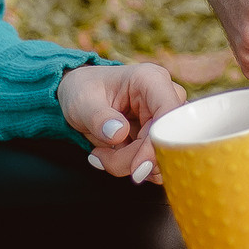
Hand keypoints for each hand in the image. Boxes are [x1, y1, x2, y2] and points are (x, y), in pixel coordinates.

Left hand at [58, 61, 183, 182]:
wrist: (80, 93)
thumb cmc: (83, 90)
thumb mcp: (82, 102)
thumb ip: (99, 118)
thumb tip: (119, 133)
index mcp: (150, 79)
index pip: (168, 113)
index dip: (158, 143)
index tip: (137, 169)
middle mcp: (163, 97)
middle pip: (163, 140)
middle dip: (132, 159)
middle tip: (101, 158)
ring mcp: (163, 117)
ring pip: (160, 154)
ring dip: (129, 164)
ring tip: (101, 154)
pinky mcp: (158, 134)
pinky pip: (154, 160)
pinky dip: (131, 165)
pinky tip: (109, 156)